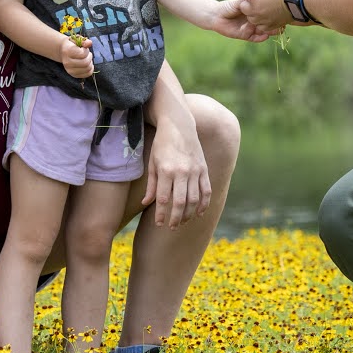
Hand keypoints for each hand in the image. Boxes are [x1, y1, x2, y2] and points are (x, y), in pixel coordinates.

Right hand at [58, 34, 94, 78]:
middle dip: (89, 57)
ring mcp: (70, 70)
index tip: (83, 48)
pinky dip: (90, 69)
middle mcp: (67, 62)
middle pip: (86, 63)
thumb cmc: (72, 44)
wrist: (63, 51)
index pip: (83, 54)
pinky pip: (87, 74)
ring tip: (86, 58)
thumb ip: (84, 40)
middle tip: (87, 53)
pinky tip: (87, 64)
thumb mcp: (77, 39)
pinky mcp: (73, 75)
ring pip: (87, 69)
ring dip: (90, 63)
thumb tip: (89, 43)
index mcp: (67, 51)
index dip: (86, 50)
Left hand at [140, 111, 211, 227]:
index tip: (159, 223)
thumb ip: (151, 185)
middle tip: (171, 227)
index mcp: (166, 170)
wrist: (179, 125)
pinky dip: (204, 204)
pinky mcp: (204, 169)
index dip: (161, 214)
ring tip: (183, 221)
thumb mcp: (152, 163)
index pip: (163, 199)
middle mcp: (182, 172)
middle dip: (176, 218)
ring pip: (194, 199)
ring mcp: (195, 171)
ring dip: (189, 214)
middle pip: (181, 202)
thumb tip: (146, 203)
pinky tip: (199, 213)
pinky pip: (206, 190)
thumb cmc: (162, 145)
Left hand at [206, 0, 276, 41]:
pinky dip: (260, 38)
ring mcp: (250, 29)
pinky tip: (265, 36)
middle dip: (276, 23)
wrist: (215, 15)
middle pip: (269, 24)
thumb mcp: (241, 2)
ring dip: (270, 31)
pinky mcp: (244, 36)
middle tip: (283, 21)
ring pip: (263, 31)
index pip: (269, 13)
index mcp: (256, 12)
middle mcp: (255, 22)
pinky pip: (254, 38)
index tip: (284, 10)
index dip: (276, 12)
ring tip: (276, 29)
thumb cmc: (228, 6)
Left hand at [239, 0, 302, 29]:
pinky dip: (265, 22)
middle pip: (245, 8)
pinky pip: (261, 26)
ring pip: (252, 18)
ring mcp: (261, 19)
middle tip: (262, 0)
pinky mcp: (269, 26)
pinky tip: (272, 16)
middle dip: (251, 3)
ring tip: (268, 8)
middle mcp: (254, 9)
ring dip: (257, 14)